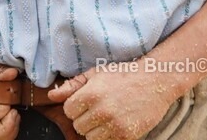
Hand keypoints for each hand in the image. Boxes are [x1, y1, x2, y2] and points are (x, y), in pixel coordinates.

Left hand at [49, 65, 177, 139]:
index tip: (85, 102)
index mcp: (91, 94)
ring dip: (95, 129)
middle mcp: (101, 111)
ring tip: (106, 117)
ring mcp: (115, 125)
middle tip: (97, 108)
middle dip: (84, 118)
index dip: (75, 107)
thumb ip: (73, 85)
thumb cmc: (123, 75)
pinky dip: (108, 136)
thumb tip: (51, 96)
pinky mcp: (126, 136)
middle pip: (78, 126)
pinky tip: (115, 123)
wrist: (155, 81)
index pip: (68, 111)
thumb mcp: (96, 73)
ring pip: (90, 137)